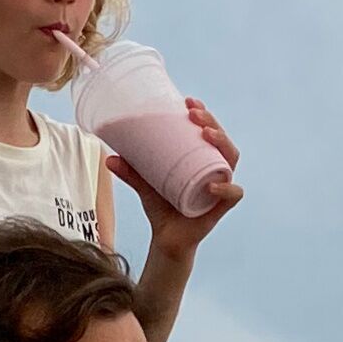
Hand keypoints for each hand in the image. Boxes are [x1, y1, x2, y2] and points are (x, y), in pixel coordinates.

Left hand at [111, 101, 242, 261]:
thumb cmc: (161, 208)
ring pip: (230, 159)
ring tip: (207, 135)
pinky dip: (226, 188)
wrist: (166, 240)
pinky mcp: (220, 207)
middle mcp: (214, 169)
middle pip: (222, 140)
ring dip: (223, 143)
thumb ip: (130, 172)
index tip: (187, 101)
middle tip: (194, 114)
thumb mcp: (144, 185)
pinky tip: (212, 184)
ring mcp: (220, 187)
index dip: (203, 113)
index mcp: (200, 159)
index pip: (208, 130)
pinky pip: (232, 194)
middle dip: (212, 122)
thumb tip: (109, 158)